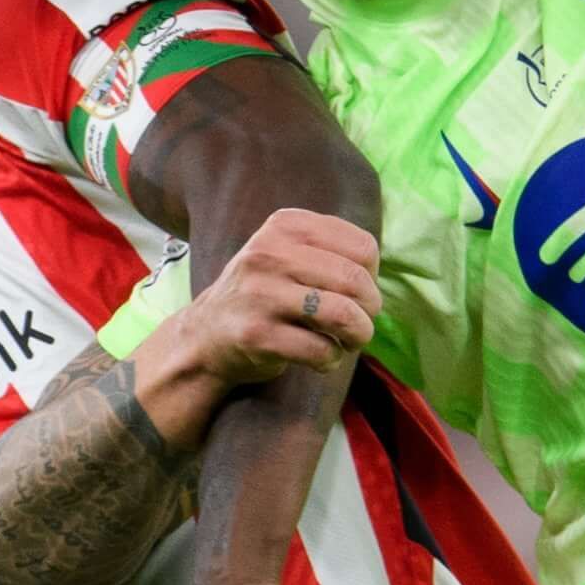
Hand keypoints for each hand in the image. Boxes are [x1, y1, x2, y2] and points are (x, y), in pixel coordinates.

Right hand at [154, 208, 381, 401]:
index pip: (363, 247)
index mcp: (285, 225)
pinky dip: (331, 359)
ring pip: (343, 314)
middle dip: (370, 309)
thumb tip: (376, 279)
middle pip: (356, 280)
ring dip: (358, 335)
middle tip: (360, 324)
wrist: (207, 333)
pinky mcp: (257, 335)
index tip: (356, 293)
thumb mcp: (288, 253)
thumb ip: (331, 252)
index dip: (372, 276)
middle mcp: (269, 253)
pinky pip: (320, 350)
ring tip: (348, 341)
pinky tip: (321, 357)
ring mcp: (260, 294)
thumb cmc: (264, 293)